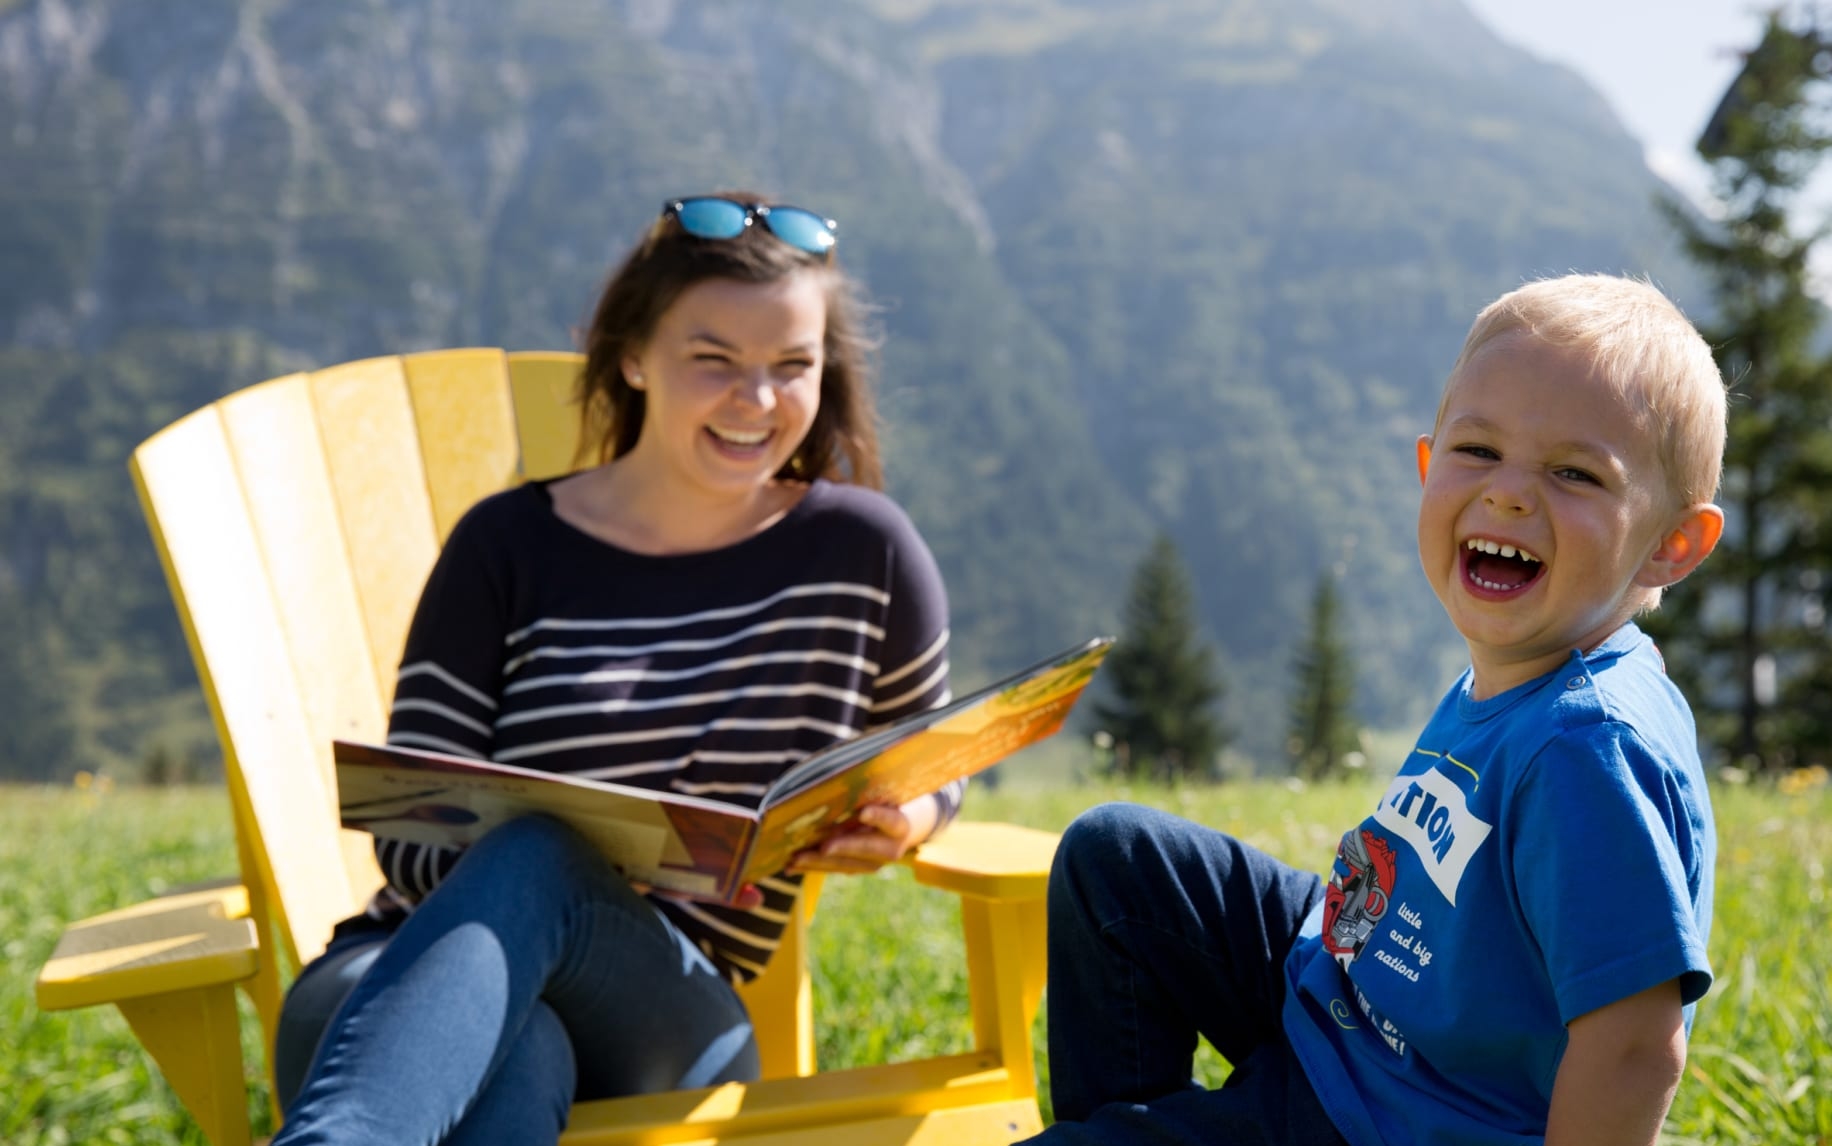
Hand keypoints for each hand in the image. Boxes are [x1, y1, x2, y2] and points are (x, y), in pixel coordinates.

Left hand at [786, 799, 935, 875]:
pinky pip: (832, 868)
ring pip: (844, 864)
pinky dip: (811, 867)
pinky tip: (790, 865)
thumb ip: (865, 794)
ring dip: (818, 862)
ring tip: (796, 858)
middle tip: (823, 846)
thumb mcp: (881, 795)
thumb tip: (832, 786)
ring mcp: (872, 863)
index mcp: (900, 825)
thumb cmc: (883, 801)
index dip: (878, 816)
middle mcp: (890, 849)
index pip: (891, 821)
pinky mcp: (856, 869)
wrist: (896, 828)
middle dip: (841, 847)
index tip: (864, 812)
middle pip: (864, 848)